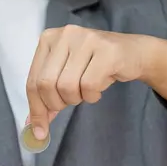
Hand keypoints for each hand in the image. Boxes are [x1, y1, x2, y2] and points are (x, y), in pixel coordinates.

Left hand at [25, 24, 157, 138]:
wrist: (133, 54)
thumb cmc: (96, 66)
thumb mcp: (66, 76)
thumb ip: (48, 97)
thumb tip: (33, 126)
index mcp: (48, 39)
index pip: (32, 81)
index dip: (36, 109)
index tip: (39, 130)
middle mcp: (65, 34)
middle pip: (46, 84)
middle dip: (57, 104)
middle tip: (71, 102)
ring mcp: (86, 40)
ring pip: (67, 86)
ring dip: (77, 98)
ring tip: (87, 90)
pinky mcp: (106, 51)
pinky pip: (89, 86)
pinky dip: (92, 96)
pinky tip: (99, 88)